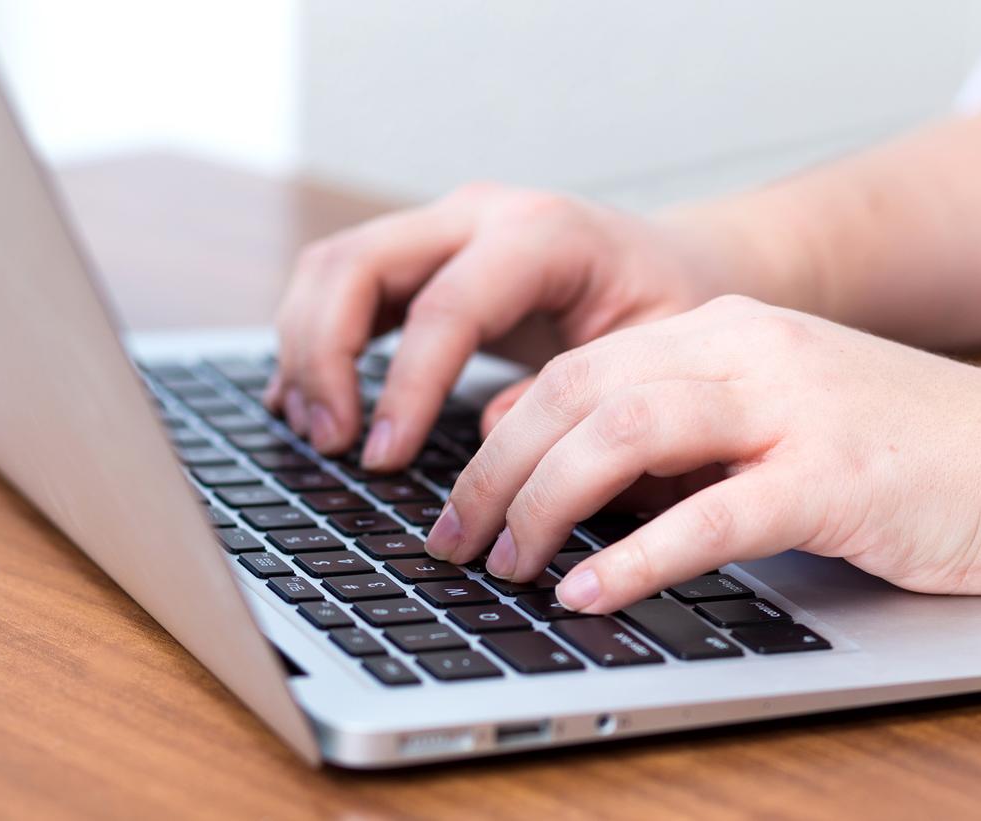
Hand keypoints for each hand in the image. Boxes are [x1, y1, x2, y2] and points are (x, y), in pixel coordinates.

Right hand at [266, 182, 721, 470]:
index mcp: (543, 234)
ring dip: (306, 348)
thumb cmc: (668, 311)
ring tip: (317, 433)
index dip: (403, 386)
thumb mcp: (653, 358)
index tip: (383, 460)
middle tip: (333, 443)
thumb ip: (582, 395)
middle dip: (324, 356)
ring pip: (333, 265)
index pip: (445, 305)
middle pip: (357, 262)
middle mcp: (480, 214)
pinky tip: (308, 404)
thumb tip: (490, 437)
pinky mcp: (421, 255)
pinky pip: (341, 284)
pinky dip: (313, 341)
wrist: (674, 265)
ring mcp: (442, 227)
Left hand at [425, 296, 980, 612]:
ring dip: (545, 507)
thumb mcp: (769, 407)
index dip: (501, 433)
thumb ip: (672, 418)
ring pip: (622, 439)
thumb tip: (552, 457)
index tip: (461, 492)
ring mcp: (791, 409)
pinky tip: (588, 592)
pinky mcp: (832, 479)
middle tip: (454, 537)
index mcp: (723, 329)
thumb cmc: (896, 447)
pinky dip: (634, 558)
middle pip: (578, 396)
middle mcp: (747, 351)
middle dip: (497, 474)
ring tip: (507, 564)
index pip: (576, 368)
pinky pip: (707, 516)